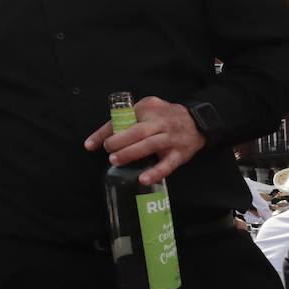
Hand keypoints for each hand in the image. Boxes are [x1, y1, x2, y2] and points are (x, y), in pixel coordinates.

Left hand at [83, 96, 205, 185]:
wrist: (197, 121)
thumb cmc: (162, 117)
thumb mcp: (143, 112)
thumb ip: (118, 124)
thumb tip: (91, 144)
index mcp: (148, 109)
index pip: (123, 118)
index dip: (105, 132)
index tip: (91, 144)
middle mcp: (160, 122)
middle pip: (138, 131)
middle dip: (119, 141)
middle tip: (108, 151)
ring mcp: (171, 138)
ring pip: (150, 145)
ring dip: (131, 153)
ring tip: (115, 161)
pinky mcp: (180, 153)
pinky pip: (167, 164)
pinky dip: (155, 172)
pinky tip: (143, 179)